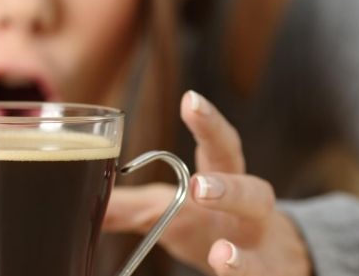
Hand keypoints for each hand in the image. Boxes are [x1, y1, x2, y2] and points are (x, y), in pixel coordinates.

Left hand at [104, 91, 311, 275]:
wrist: (276, 261)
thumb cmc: (213, 225)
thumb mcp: (173, 210)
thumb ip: (130, 206)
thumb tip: (82, 201)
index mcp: (224, 181)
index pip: (219, 147)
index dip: (208, 123)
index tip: (190, 99)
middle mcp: (250, 210)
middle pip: (252, 191)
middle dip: (229, 188)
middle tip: (200, 187)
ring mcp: (262, 246)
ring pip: (260, 247)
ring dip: (240, 250)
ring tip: (220, 251)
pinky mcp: (269, 275)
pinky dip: (243, 275)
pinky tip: (224, 268)